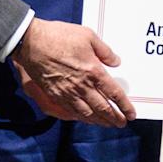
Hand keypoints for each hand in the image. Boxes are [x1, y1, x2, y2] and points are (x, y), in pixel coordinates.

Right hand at [11, 18, 134, 126]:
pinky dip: (82, 118)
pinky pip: (71, 111)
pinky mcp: (55, 95)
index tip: (131, 114)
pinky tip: (87, 119)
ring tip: (108, 125)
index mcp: (93, 71)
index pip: (114, 93)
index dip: (124, 106)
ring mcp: (68, 92)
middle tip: (122, 123)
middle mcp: (82, 86)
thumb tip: (115, 62)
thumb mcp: (88, 36)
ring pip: (87, 113)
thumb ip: (104, 51)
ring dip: (100, 121)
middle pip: (102, 108)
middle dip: (114, 118)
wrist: (31, 43)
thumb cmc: (58, 36)